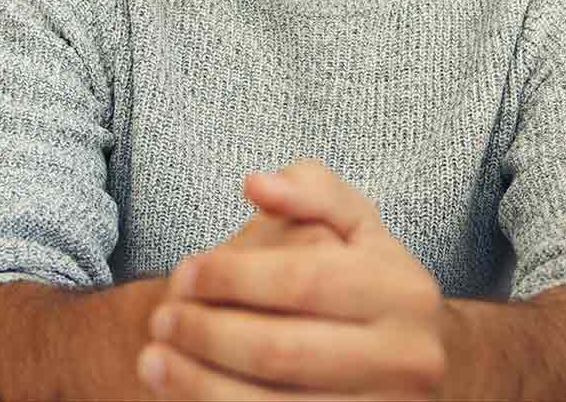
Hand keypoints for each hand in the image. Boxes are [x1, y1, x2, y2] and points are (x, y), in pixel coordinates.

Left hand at [138, 160, 447, 400]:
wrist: (411, 363)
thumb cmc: (368, 282)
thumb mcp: (356, 226)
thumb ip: (310, 191)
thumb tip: (257, 184)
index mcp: (404, 292)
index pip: (301, 281)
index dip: (232, 277)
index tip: (184, 272)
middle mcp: (408, 359)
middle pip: (281, 351)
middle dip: (207, 334)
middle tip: (160, 319)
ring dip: (198, 384)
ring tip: (153, 359)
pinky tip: (182, 392)